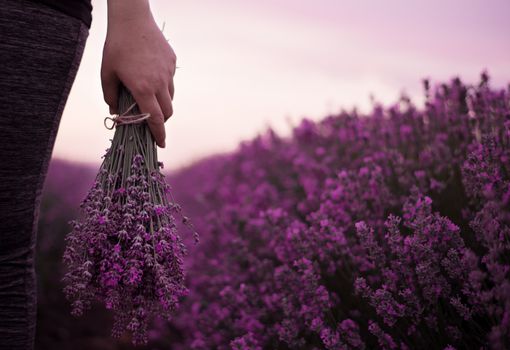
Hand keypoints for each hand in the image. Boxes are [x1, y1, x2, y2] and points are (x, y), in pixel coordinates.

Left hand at [101, 0, 175, 147]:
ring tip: (150, 97)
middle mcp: (159, 83)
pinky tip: (152, 75)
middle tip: (153, 121)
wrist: (132, 20)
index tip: (161, 144)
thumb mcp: (107, 73)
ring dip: (163, 103)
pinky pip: (170, 79)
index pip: (156, 119)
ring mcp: (168, 72)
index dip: (159, 134)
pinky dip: (163, 85)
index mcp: (143, 89)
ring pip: (170, 96)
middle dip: (162, 121)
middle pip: (168, 111)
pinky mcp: (172, 62)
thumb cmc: (116, 47)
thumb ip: (110, 95)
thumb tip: (115, 111)